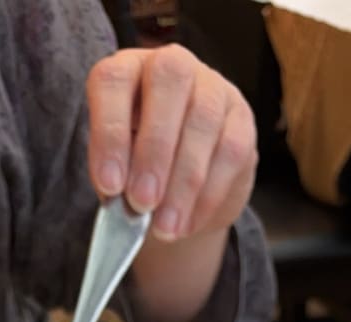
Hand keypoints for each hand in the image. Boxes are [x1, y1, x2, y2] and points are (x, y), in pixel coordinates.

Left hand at [86, 44, 256, 241]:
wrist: (181, 192)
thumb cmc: (139, 173)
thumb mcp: (117, 171)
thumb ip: (115, 177)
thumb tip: (123, 201)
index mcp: (127, 71)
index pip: (114, 80)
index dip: (109, 131)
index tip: (109, 185)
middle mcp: (171, 66)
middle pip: (168, 83)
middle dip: (153, 149)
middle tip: (142, 203)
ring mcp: (212, 86)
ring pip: (204, 119)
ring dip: (183, 181)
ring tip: (165, 227)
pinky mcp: (242, 118)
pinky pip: (230, 151)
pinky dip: (208, 194)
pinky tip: (188, 223)